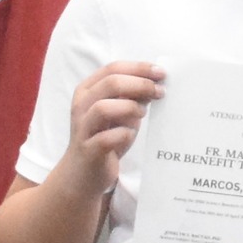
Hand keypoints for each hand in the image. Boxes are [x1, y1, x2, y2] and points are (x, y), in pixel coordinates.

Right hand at [59, 61, 165, 195]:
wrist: (82, 173)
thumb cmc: (105, 137)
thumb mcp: (121, 112)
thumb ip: (134, 97)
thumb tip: (157, 82)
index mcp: (87, 90)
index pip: (113, 68)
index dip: (139, 68)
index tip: (161, 73)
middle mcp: (81, 105)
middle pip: (111, 83)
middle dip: (140, 84)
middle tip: (160, 92)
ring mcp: (83, 128)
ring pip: (103, 107)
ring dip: (130, 107)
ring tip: (142, 114)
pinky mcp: (88, 150)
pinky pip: (107, 138)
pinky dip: (124, 134)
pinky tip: (130, 135)